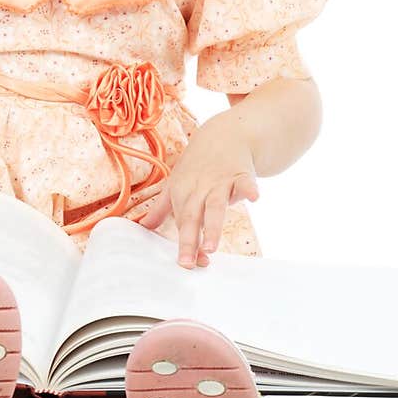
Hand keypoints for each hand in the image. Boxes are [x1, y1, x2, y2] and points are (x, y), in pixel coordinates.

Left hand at [138, 119, 258, 267]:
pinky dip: (249, 189)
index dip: (185, 243)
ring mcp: (220, 181)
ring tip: (211, 247)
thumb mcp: (175, 183)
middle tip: (189, 262)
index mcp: (181, 191)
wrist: (223, 134)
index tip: (186, 264)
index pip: (182, 222)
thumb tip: (144, 227)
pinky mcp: (241, 173)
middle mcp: (198, 188)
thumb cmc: (197, 164)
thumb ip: (161, 208)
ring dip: (213, 226)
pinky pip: (245, 182)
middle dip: (190, 240)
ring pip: (215, 205)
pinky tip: (254, 198)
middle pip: (193, 216)